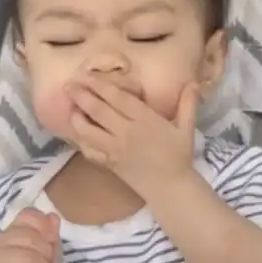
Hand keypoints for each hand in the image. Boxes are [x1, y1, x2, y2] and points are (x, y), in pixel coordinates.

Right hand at [0, 208, 60, 262]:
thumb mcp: (46, 249)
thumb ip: (50, 232)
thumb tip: (53, 217)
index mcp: (13, 228)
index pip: (29, 215)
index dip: (45, 228)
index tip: (49, 241)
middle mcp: (2, 240)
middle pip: (34, 239)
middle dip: (48, 255)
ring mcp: (0, 260)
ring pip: (33, 261)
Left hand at [65, 73, 197, 198]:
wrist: (170, 188)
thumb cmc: (179, 156)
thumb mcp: (186, 128)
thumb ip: (188, 104)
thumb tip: (193, 82)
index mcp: (145, 121)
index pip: (118, 98)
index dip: (101, 85)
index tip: (87, 74)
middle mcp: (126, 133)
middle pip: (98, 110)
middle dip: (82, 95)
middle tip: (68, 84)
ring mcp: (115, 149)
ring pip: (88, 131)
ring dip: (76, 117)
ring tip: (70, 106)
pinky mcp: (109, 163)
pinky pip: (89, 151)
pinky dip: (80, 140)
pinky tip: (76, 131)